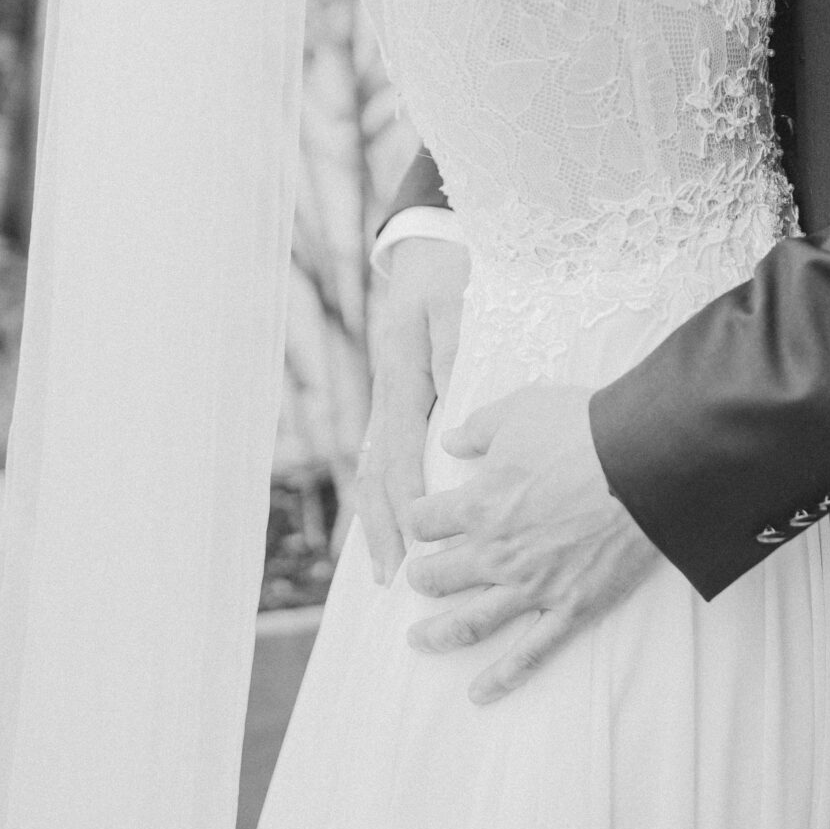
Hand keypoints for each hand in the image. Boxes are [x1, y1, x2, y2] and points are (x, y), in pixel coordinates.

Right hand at [353, 235, 469, 584]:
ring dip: (378, 522)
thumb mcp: (454, 300)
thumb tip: (453, 394)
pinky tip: (389, 530)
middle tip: (390, 578)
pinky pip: (385, 458)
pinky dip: (383, 498)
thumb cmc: (446, 273)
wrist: (427, 250)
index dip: (408, 495)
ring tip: (384, 571)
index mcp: (402, 376)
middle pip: (378, 471)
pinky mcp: (396, 403)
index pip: (402, 448)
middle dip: (382, 527)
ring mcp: (388, 401)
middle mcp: (388, 395)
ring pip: (375, 470)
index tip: (415, 536)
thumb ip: (453, 345)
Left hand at [403, 384, 660, 703]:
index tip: (418, 520)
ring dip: (438, 635)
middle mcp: (496, 553)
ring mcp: (532, 587)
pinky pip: (530, 654)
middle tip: (417, 580)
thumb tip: (448, 440)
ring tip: (419, 641)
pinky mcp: (570, 609)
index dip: (417, 519)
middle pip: (438, 576)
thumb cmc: (583, 429)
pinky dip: (502, 678)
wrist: (645, 460)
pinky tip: (479, 693)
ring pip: (470, 623)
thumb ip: (478, 429)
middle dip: (422, 578)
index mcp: (479, 503)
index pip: (425, 520)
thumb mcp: (521, 410)